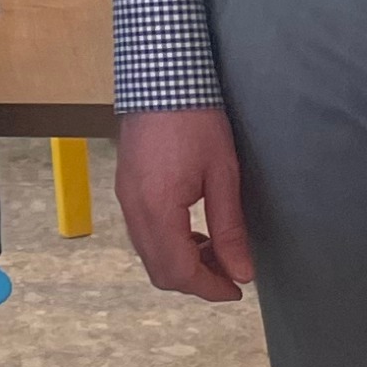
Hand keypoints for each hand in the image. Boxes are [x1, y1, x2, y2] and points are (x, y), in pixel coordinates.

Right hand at [115, 105, 254, 305]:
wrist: (160, 76)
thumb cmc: (195, 118)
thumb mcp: (223, 174)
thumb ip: (229, 228)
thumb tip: (242, 272)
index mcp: (158, 209)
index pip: (179, 272)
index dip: (210, 289)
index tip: (236, 290)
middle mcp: (134, 210)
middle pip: (159, 271)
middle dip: (195, 281)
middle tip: (230, 273)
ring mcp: (125, 199)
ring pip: (149, 255)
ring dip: (181, 263)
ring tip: (216, 250)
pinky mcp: (125, 188)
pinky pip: (143, 233)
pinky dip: (168, 244)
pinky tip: (193, 231)